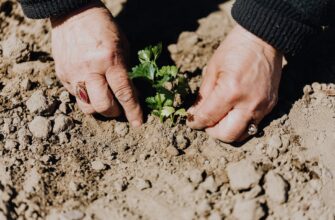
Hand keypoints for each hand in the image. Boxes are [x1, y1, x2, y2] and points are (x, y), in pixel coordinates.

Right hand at [51, 1, 142, 126]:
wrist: (73, 13)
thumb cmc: (104, 28)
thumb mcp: (123, 46)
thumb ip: (127, 71)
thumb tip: (132, 94)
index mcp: (109, 60)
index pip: (123, 92)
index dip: (133, 110)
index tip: (138, 123)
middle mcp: (90, 69)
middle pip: (103, 106)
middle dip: (115, 113)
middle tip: (120, 109)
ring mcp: (73, 73)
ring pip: (87, 107)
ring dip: (99, 109)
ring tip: (105, 101)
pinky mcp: (62, 75)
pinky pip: (75, 96)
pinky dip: (87, 97)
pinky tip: (92, 88)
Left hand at [187, 25, 282, 142]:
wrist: (263, 39)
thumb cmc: (235, 49)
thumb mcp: (212, 69)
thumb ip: (203, 96)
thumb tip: (195, 115)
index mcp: (230, 91)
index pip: (208, 118)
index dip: (195, 122)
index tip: (191, 121)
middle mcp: (249, 103)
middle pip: (227, 135)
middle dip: (212, 132)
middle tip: (206, 122)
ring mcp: (262, 107)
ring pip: (242, 135)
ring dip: (227, 131)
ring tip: (220, 119)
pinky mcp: (271, 106)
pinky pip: (253, 125)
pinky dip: (240, 124)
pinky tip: (233, 112)